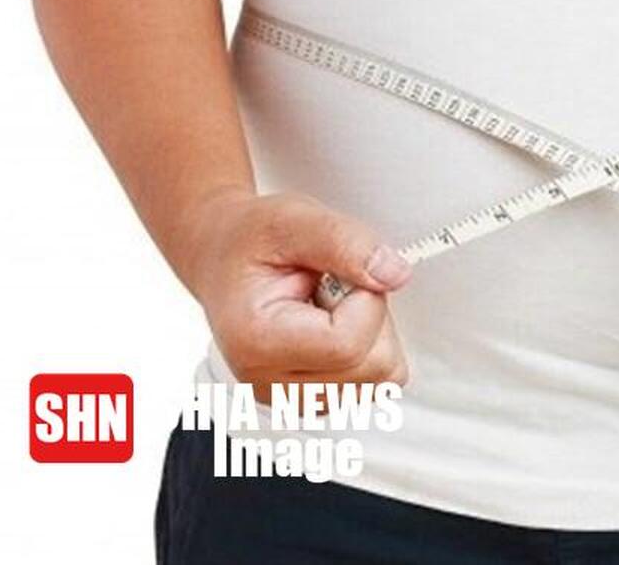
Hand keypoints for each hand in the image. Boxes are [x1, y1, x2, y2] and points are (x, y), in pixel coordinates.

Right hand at [178, 188, 412, 402]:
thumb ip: (346, 243)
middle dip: (374, 317)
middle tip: (336, 287)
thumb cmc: (250, 241)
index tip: (347, 273)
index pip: (348, 344)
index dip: (368, 300)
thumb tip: (394, 273)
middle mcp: (269, 383)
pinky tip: (336, 325)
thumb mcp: (294, 220)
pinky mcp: (313, 399)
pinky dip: (369, 351)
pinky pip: (375, 385)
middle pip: (373, 369)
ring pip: (381, 381)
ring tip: (332, 306)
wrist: (224, 257)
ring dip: (374, 335)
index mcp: (256, 342)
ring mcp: (292, 398)